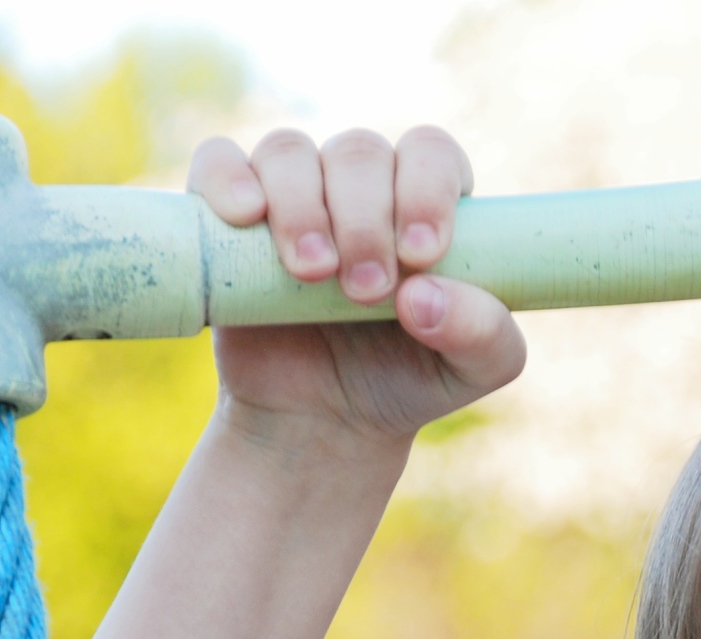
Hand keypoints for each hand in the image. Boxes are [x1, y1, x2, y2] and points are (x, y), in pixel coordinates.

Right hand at [188, 127, 526, 449]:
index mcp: (425, 202)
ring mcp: (293, 194)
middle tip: (367, 290)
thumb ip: (482, 334)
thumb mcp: (470, 371)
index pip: (431, 153)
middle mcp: (361, 186)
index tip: (421, 254)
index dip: (426, 190)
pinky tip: (246, 214)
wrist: (323, 423)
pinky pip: (218, 162)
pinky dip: (227, 178)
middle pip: (360, 152)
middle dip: (366, 219)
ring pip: (290, 152)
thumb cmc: (405, 380)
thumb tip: (425, 294)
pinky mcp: (229, 217)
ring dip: (302, 206)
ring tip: (314, 273)